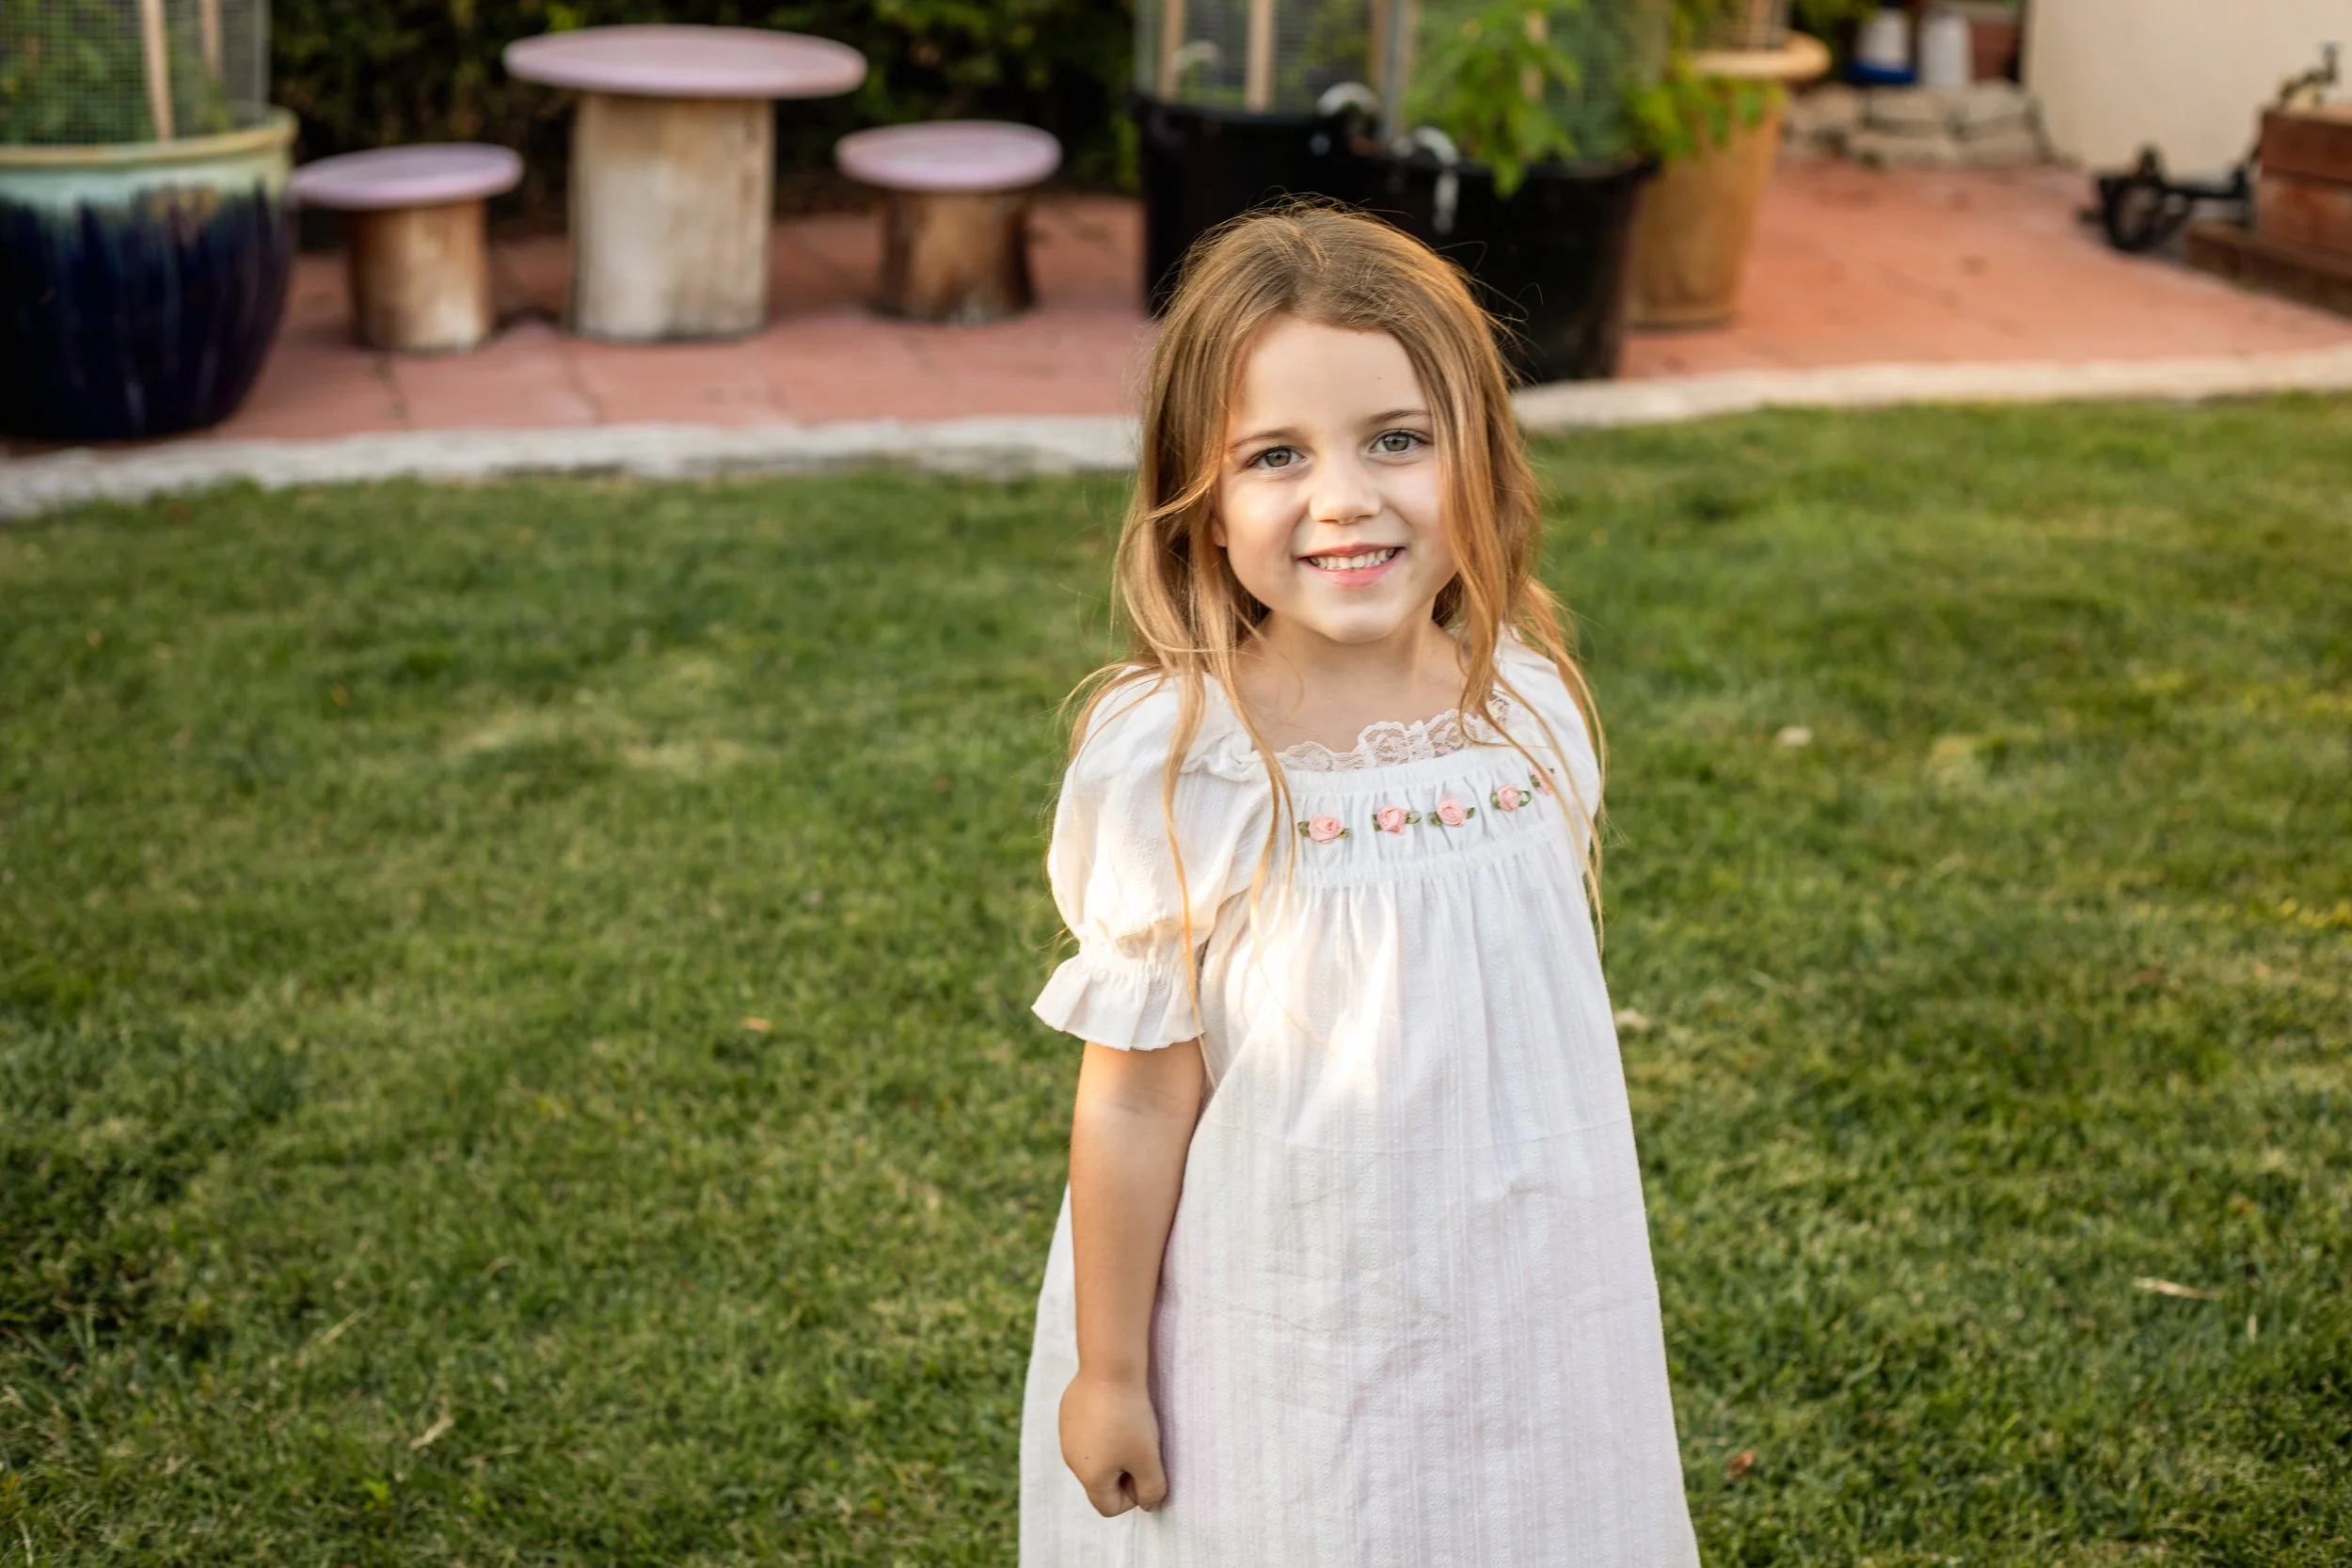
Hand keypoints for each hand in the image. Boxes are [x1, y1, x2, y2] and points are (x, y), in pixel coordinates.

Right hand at [1059, 1368, 1167, 1516]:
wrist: (1109, 1369)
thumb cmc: (1130, 1417)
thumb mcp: (1149, 1459)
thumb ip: (1152, 1490)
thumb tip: (1147, 1504)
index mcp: (1089, 1477)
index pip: (1110, 1507)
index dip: (1133, 1494)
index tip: (1145, 1467)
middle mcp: (1071, 1460)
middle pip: (1101, 1481)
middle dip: (1124, 1470)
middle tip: (1141, 1445)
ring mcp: (1066, 1435)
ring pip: (1094, 1455)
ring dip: (1114, 1448)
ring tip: (1129, 1424)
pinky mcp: (1067, 1413)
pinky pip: (1087, 1432)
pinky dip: (1103, 1427)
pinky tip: (1115, 1408)